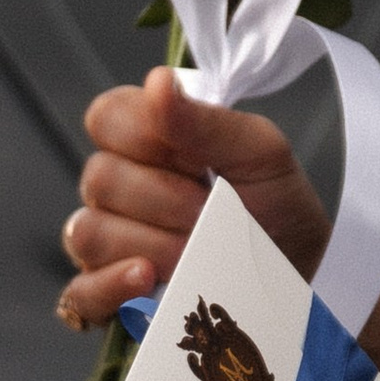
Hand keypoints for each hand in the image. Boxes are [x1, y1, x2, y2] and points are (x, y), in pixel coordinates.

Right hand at [59, 69, 330, 328]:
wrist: (298, 275)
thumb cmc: (277, 206)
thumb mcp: (260, 154)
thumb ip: (206, 120)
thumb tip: (158, 82)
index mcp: (143, 140)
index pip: (105, 118)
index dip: (146, 136)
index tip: (198, 157)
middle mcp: (113, 189)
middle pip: (99, 179)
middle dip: (167, 199)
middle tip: (213, 211)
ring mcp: (104, 244)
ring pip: (89, 233)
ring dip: (155, 245)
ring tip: (198, 251)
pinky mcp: (105, 297)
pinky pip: (81, 293)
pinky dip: (112, 286)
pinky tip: (147, 279)